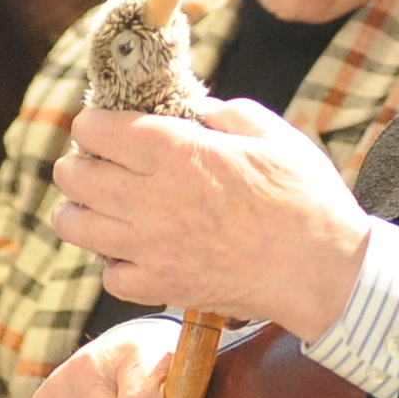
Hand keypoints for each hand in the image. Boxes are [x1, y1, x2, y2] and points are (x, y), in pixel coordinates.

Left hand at [50, 101, 373, 338]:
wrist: (324, 271)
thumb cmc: (306, 198)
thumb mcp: (273, 134)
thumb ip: (227, 113)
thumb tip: (198, 110)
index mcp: (177, 153)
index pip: (95, 128)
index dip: (93, 121)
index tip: (105, 125)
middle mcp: (153, 199)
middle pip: (73, 174)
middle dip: (78, 162)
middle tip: (98, 163)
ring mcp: (152, 248)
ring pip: (74, 225)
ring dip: (79, 209)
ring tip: (98, 205)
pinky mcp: (161, 286)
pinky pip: (107, 274)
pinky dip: (112, 262)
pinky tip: (132, 250)